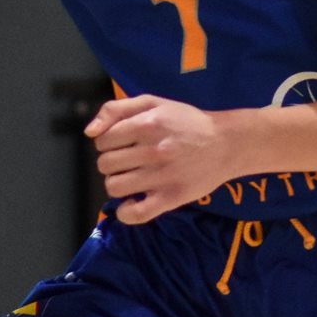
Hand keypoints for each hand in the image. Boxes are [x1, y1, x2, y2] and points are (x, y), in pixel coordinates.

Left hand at [85, 94, 229, 224]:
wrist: (226, 143)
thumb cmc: (186, 121)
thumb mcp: (153, 102)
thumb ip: (116, 109)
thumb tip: (89, 132)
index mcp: (146, 123)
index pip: (102, 141)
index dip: (108, 143)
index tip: (123, 143)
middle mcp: (152, 150)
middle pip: (105, 164)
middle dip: (113, 162)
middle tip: (130, 160)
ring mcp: (161, 176)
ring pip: (114, 187)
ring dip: (118, 184)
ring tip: (133, 178)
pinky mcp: (171, 198)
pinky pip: (134, 214)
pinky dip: (126, 212)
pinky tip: (134, 201)